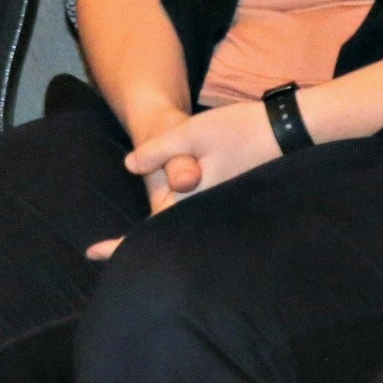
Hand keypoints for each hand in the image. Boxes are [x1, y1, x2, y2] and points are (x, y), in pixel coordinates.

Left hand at [85, 100, 274, 259]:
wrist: (290, 130)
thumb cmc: (240, 129)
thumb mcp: (193, 132)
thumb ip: (160, 150)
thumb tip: (130, 167)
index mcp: (196, 200)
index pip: (152, 231)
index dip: (121, 246)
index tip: (92, 253)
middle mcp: (209, 213)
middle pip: (165, 238)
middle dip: (134, 248)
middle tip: (98, 253)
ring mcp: (221, 209)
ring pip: (180, 230)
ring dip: (153, 236)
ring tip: (124, 243)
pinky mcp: (229, 202)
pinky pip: (196, 218)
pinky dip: (174, 221)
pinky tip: (164, 219)